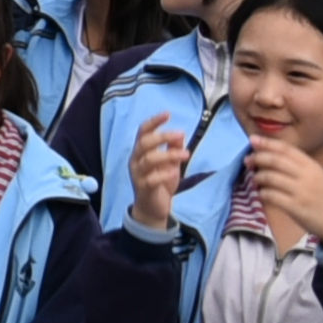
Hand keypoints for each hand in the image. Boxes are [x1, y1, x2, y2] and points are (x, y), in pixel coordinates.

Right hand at [127, 112, 196, 233]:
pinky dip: (164, 174)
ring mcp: (138, 174)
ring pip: (149, 159)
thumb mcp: (170, 164)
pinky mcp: (143, 188)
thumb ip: (173, 149)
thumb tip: (180, 135)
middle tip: (181, 134)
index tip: (168, 114)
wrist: (153, 209)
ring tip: (186, 154)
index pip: (143, 132)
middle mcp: (136, 160)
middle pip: (144, 142)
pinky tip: (175, 173)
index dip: (154, 122)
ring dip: (169, 154)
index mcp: (141, 152)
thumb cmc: (161, 183)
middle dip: (163, 136)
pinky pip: (151, 179)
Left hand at [240, 133, 322, 250]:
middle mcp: (307, 176)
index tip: (252, 140)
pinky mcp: (295, 207)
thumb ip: (297, 165)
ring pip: (271, 177)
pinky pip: (271, 196)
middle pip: (276, 161)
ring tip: (256, 179)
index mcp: (312, 166)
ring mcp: (301, 192)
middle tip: (248, 160)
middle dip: (258, 158)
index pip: (286, 149)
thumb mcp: (316, 175)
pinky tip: (262, 194)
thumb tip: (269, 154)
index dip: (267, 143)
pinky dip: (263, 193)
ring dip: (258, 177)